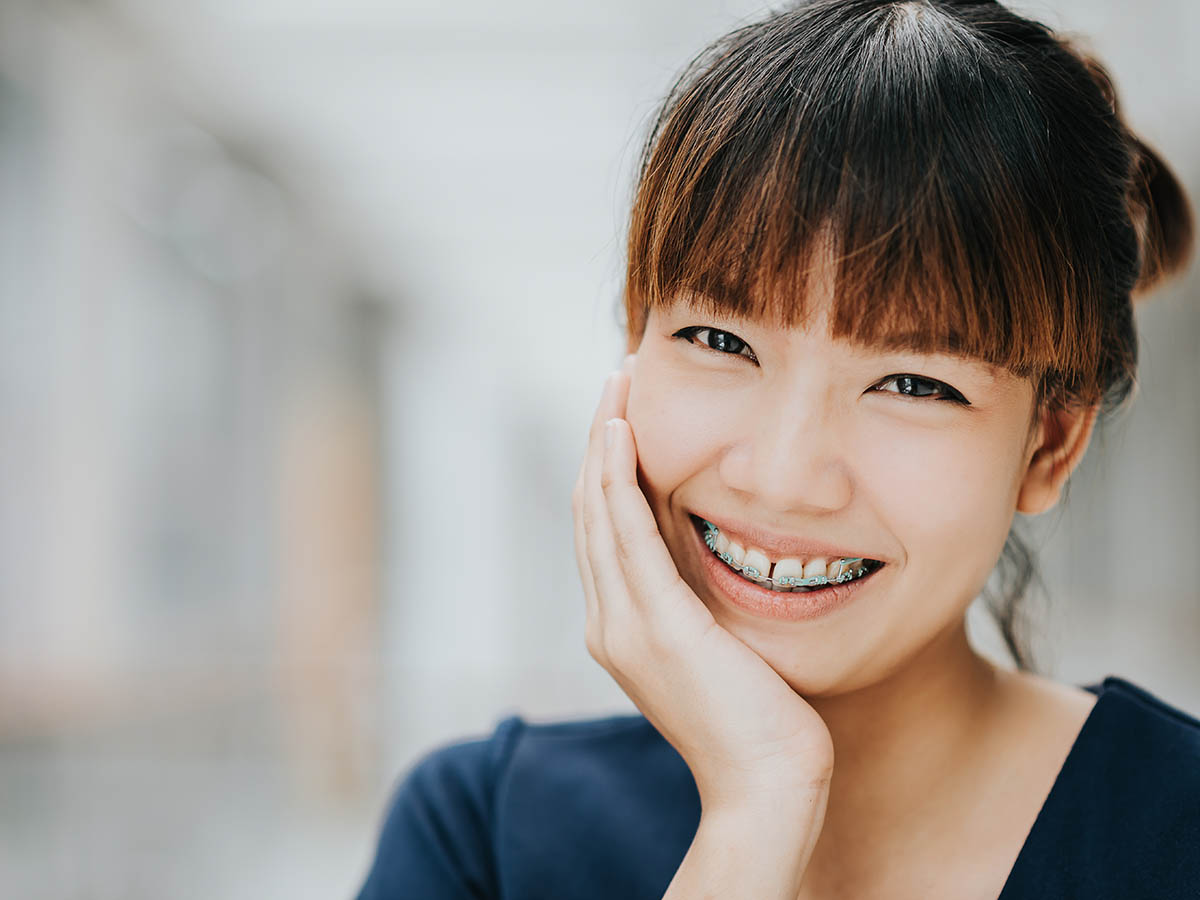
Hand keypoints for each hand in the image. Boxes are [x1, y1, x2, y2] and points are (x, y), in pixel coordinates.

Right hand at [571, 355, 835, 818]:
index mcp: (621, 625)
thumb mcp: (720, 644)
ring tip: (618, 382)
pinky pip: (625, 532)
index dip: (609, 462)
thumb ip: (699, 598)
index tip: (627, 409)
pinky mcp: (656, 624)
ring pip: (597, 509)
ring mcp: (623, 623)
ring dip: (605, 439)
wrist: (767, 787)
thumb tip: (710, 549)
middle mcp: (608, 620)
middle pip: (590, 507)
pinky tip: (624, 431)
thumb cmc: (760, 721)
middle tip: (618, 376)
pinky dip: (618, 477)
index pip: (603, 527)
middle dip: (602, 436)